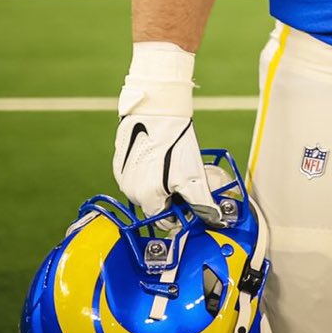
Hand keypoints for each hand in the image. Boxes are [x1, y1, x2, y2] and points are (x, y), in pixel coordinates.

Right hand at [113, 42, 222, 223]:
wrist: (156, 112)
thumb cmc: (175, 143)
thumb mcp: (193, 176)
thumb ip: (199, 202)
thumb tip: (212, 218)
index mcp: (146, 198)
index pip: (164, 220)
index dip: (180, 213)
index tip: (190, 202)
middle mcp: (130, 192)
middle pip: (154, 205)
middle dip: (170, 198)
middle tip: (185, 180)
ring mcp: (122, 177)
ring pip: (144, 190)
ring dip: (158, 185)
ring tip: (173, 167)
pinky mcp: (120, 163)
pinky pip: (135, 176)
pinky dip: (148, 172)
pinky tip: (160, 159)